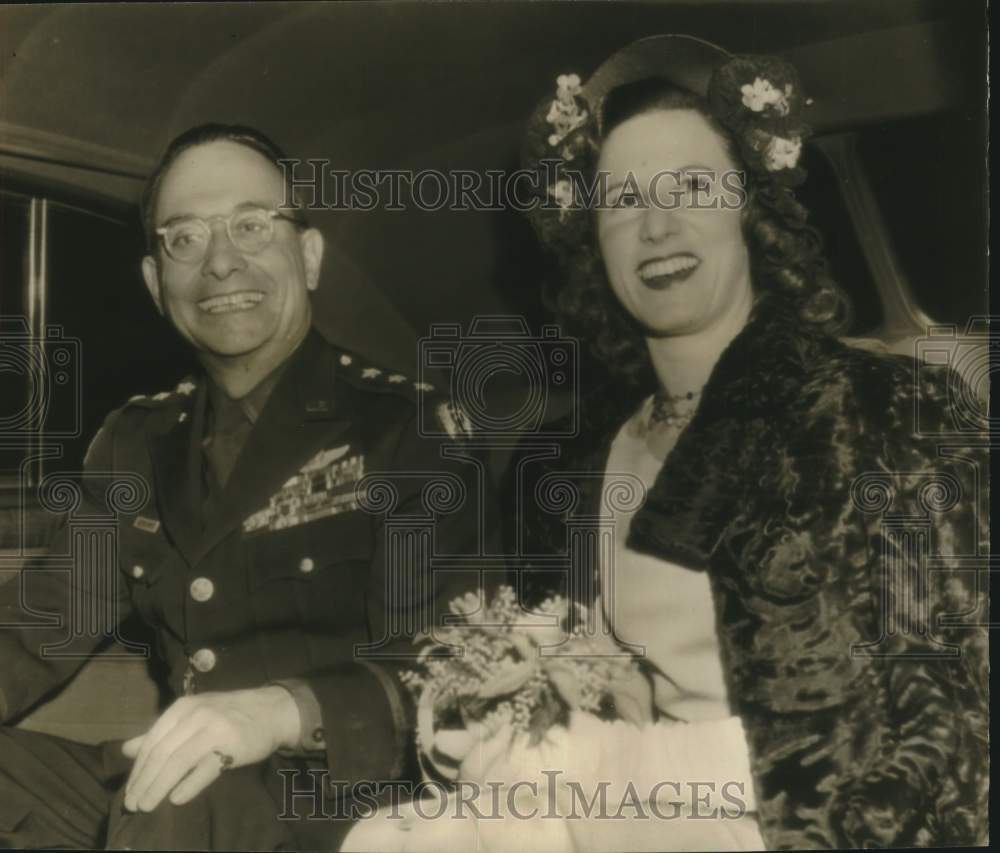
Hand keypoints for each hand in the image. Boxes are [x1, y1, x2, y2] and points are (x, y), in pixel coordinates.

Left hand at [121, 686, 300, 812]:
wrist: (272, 710)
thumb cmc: (228, 715)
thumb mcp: (192, 717)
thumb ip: (161, 733)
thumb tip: (127, 749)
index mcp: (182, 708)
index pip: (152, 742)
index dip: (138, 769)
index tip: (128, 792)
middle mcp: (196, 715)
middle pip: (162, 753)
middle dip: (144, 782)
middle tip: (133, 805)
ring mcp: (215, 728)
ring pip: (178, 762)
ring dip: (159, 787)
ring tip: (147, 806)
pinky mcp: (233, 744)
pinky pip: (205, 769)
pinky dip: (188, 785)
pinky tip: (176, 799)